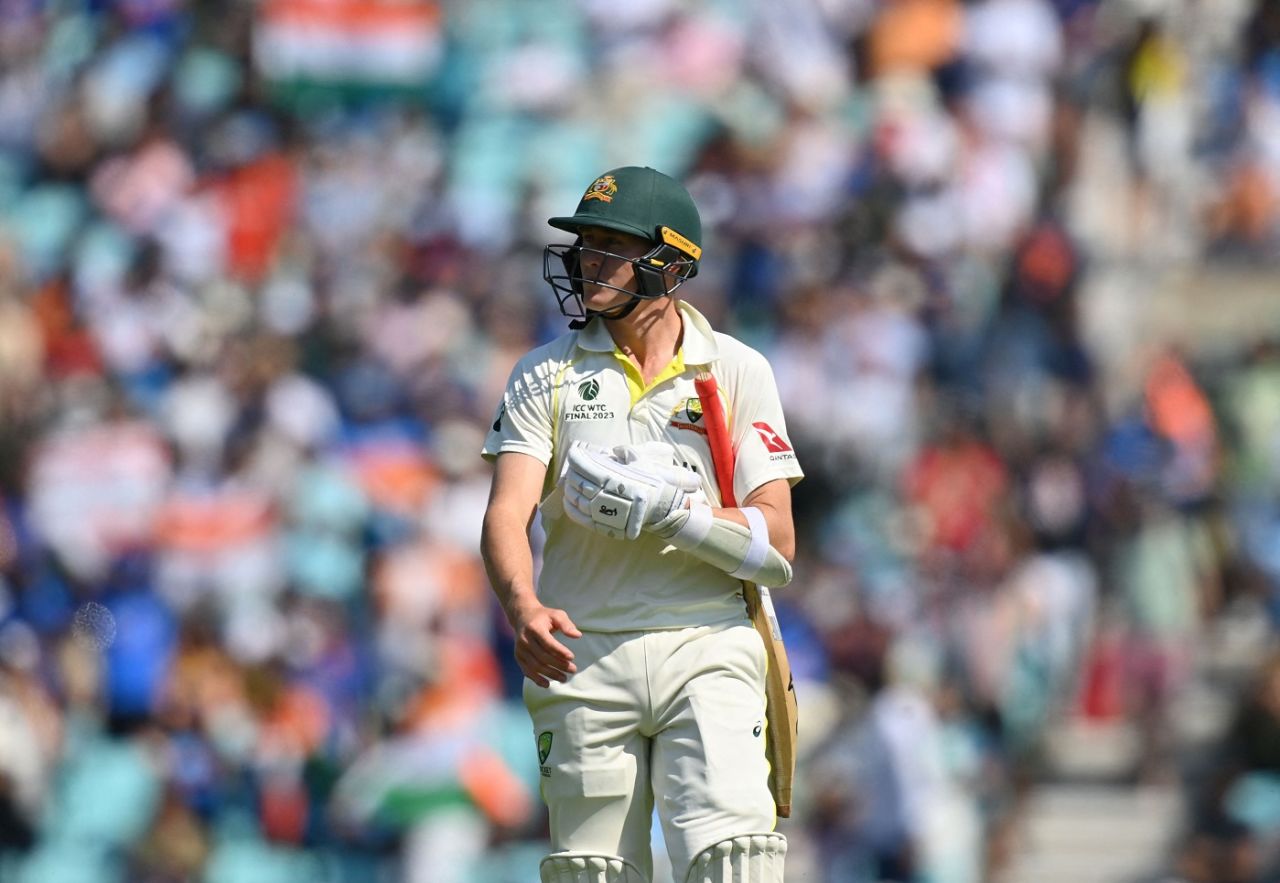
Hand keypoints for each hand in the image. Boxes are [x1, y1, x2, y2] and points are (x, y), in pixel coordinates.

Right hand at [509, 602, 581, 687]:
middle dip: (558, 665)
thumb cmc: (544, 616)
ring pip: (535, 666)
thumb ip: (567, 625)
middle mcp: (525, 639)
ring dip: (550, 674)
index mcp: (534, 628)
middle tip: (573, 670)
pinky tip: (548, 684)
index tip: (572, 657)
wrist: (522, 616)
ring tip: (564, 678)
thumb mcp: (556, 615)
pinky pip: (527, 671)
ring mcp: (520, 649)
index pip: (547, 643)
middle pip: (542, 656)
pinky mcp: (518, 657)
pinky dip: (536, 679)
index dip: (559, 651)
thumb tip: (577, 635)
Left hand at [561, 443, 703, 539]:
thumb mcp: (641, 462)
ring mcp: (603, 511)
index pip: (584, 465)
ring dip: (569, 490)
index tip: (573, 454)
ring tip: (569, 484)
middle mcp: (606, 494)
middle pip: (578, 482)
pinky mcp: (602, 524)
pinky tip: (567, 501)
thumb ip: (626, 452)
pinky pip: (579, 517)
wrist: (661, 508)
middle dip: (572, 474)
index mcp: (614, 477)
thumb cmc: (651, 484)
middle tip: (572, 469)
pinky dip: (570, 508)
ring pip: (576, 499)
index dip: (575, 458)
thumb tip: (614, 450)